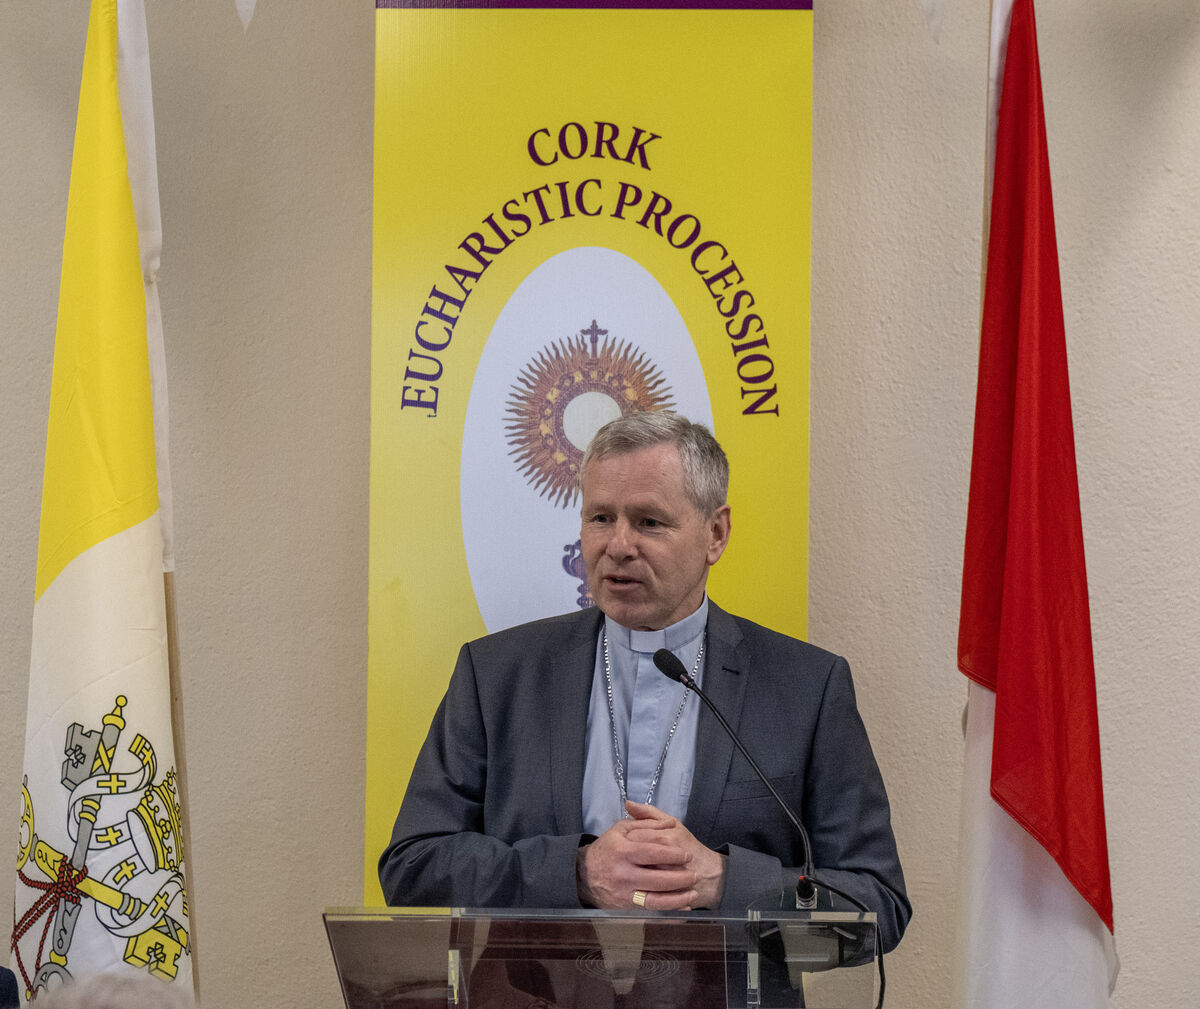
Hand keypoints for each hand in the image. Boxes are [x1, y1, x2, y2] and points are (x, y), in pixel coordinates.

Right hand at [577, 801, 726, 910]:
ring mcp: (624, 893)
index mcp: (623, 851)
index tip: (687, 855)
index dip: (673, 854)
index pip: (653, 852)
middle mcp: (623, 873)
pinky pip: (651, 912)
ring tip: (692, 892)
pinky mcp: (625, 908)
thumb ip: (644, 823)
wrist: (584, 876)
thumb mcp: (620, 829)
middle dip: (680, 877)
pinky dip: (669, 911)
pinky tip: (683, 907)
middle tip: (694, 874)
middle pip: (658, 878)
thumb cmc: (607, 850)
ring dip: (678, 898)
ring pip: (656, 899)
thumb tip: (667, 823)